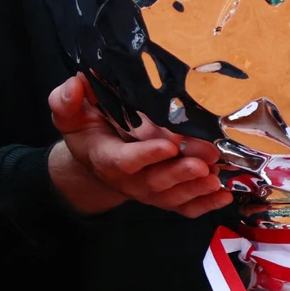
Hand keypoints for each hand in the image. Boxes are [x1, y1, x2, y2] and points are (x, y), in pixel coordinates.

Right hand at [47, 75, 231, 217]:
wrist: (95, 158)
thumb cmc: (87, 131)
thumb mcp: (69, 114)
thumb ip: (66, 101)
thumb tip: (76, 84)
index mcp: (106, 157)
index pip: (125, 160)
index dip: (146, 154)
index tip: (169, 144)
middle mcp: (129, 179)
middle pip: (155, 181)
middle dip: (180, 172)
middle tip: (204, 160)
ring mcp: (148, 190)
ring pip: (172, 196)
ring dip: (195, 188)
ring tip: (216, 178)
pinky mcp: (163, 196)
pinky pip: (183, 207)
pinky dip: (204, 204)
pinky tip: (223, 195)